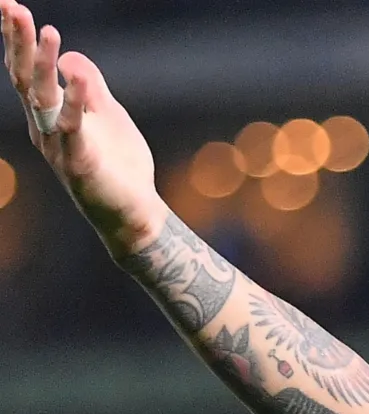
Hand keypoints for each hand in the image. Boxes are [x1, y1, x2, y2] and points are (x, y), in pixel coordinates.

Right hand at [2, 0, 166, 253]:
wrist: (133, 213)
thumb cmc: (117, 164)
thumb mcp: (106, 114)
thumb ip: (89, 86)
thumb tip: (70, 56)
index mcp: (48, 114)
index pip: (26, 71)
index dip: (16, 39)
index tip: (10, 5)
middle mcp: (45, 127)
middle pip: (24, 78)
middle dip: (18, 42)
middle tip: (12, 7)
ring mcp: (59, 145)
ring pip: (42, 99)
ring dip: (43, 64)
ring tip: (48, 31)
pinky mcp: (79, 162)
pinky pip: (72, 126)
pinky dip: (74, 99)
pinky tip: (73, 73)